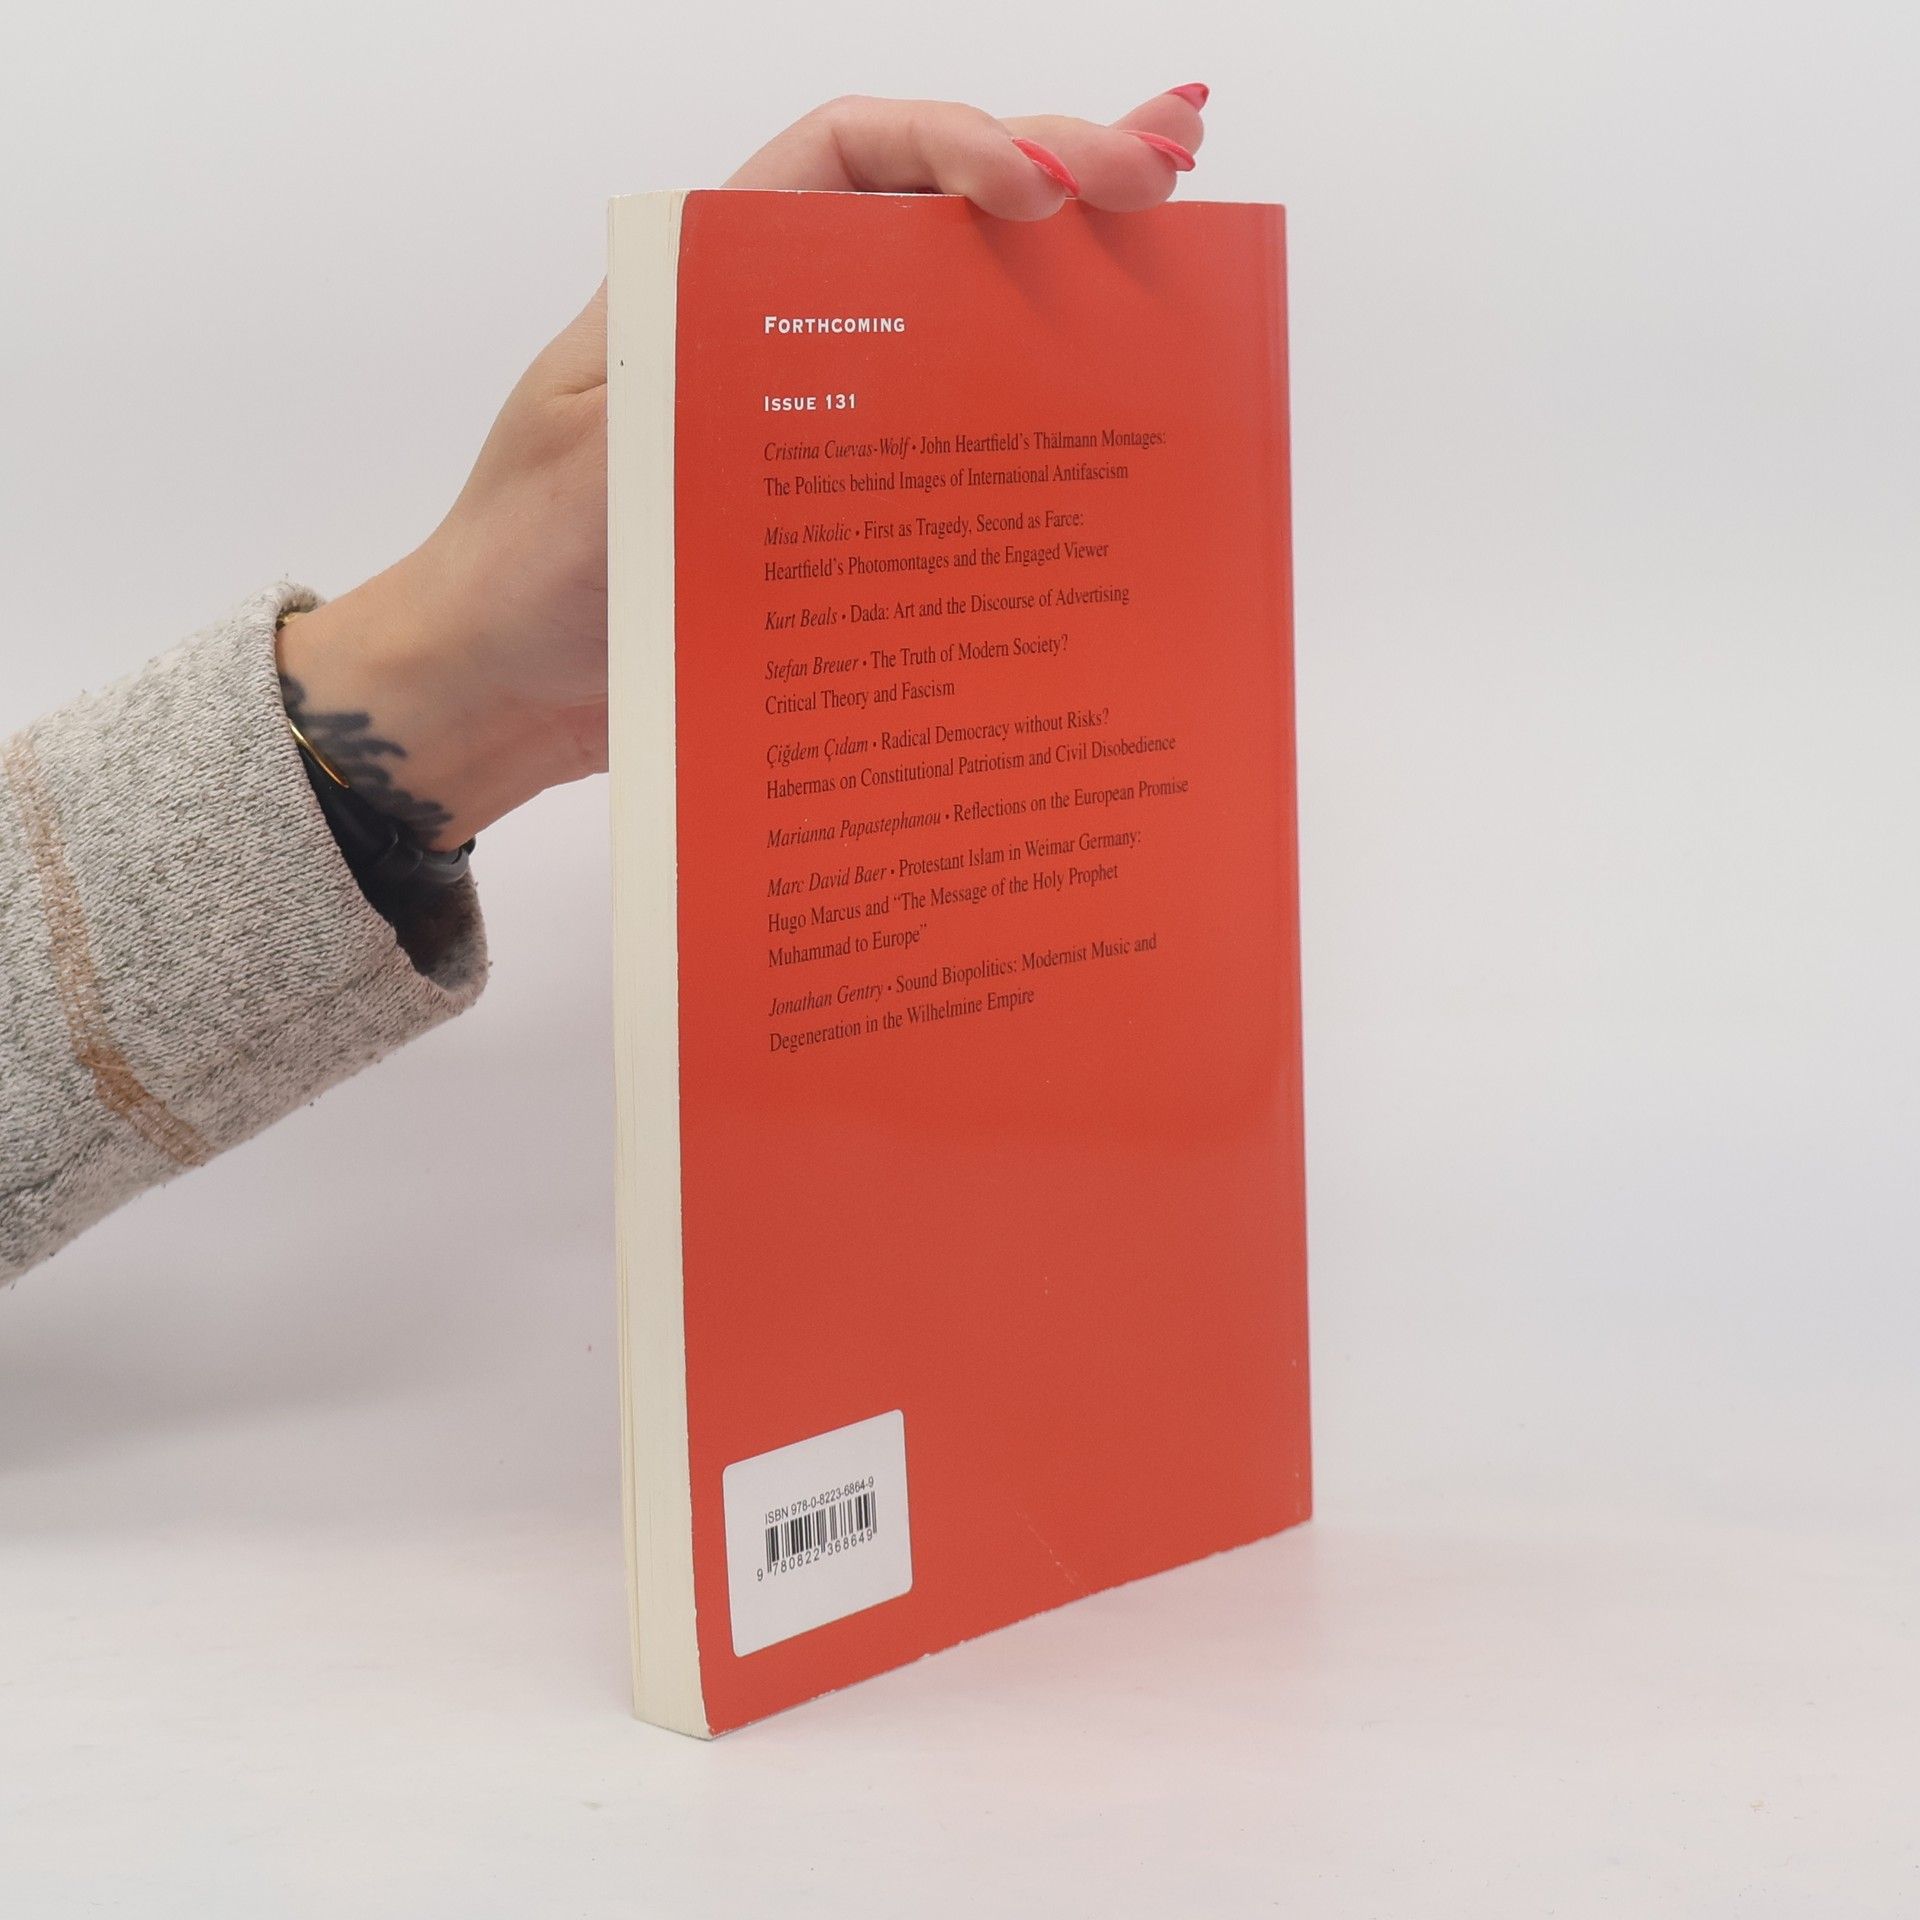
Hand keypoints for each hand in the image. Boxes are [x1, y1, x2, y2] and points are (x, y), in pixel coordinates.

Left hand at [276, 88, 1209, 850]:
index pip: (850, 156)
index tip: (1035, 194)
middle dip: (1057, 174)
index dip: (955, 146)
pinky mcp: (848, 508)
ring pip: (962, 318)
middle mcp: (781, 329)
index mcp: (708, 278)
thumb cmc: (522, 572)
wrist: (499, 692)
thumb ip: (711, 395)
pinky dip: (1038, 404)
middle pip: (934, 218)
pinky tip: (1124, 374)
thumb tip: (868, 367)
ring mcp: (824, 418)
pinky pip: (953, 438)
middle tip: (1167, 171)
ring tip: (1184, 222)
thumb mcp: (602, 466)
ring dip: (1073, 267)